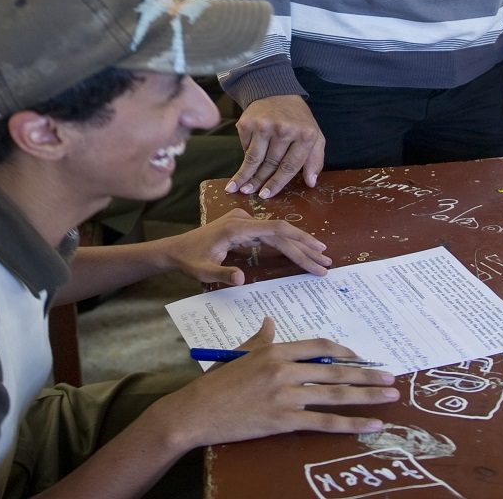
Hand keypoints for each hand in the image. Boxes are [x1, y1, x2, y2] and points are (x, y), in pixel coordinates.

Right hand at [158, 318, 397, 448]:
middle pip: (335, 370)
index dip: (344, 352)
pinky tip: (372, 424)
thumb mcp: (241, 353)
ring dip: (368, 395)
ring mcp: (286, 395)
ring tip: (390, 395)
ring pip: (336, 394)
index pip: (320, 346)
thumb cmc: (217, 382)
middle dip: (367, 374)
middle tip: (391, 377)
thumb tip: (271, 322)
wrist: (198, 411)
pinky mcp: (284, 420)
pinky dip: (352, 424)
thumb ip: (261, 339)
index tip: (360, 359)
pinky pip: (325, 422)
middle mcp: (285, 369)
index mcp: (276, 350)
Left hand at [160, 208, 331, 285]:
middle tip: (327, 263)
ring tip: (320, 259)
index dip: (298, 239)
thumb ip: (222, 274)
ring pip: (278, 235)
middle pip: (281, 233)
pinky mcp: (245, 229)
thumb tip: (242, 279)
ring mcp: (245, 223)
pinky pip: (270, 236)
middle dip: (305, 248)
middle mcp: (244, 221)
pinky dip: (286, 246)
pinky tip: (300, 252)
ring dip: (299, 247)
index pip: (275, 230)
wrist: (175, 248)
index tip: (316, 250)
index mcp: (237, 228)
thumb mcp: (203, 271)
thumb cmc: (189, 260)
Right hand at [230, 94, 324, 197]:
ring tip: (238, 189)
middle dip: (259, 182)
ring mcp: (264, 125)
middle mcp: (284, 129)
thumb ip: (315, 160)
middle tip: (250, 194)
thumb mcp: (315, 136)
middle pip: (270, 164)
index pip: (290, 166)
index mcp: (305, 135)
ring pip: (253, 158)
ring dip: (245, 175)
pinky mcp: (248, 122)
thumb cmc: (297, 119)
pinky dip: (245, 156)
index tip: (267, 195)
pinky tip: (242, 166)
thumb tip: (311, 183)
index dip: (277, 183)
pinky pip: (245, 146)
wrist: (276, 91)